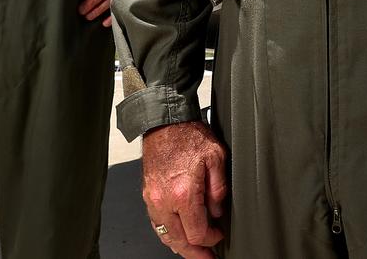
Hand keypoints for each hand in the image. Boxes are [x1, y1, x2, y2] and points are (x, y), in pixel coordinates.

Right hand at [143, 121, 226, 257]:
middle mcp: (165, 199)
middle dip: (196, 252)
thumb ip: (219, 189)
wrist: (165, 121)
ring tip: (193, 249)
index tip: (218, 235)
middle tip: (207, 257)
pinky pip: (156, 223)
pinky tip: (177, 233)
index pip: (198, 233)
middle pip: (179, 241)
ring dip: (180, 245)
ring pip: (166, 235)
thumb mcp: (216, 156)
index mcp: (184, 193)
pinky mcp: (147, 193)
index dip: (211, 239)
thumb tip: (217, 211)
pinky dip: (168, 232)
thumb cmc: (188, 134)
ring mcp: (153, 198)